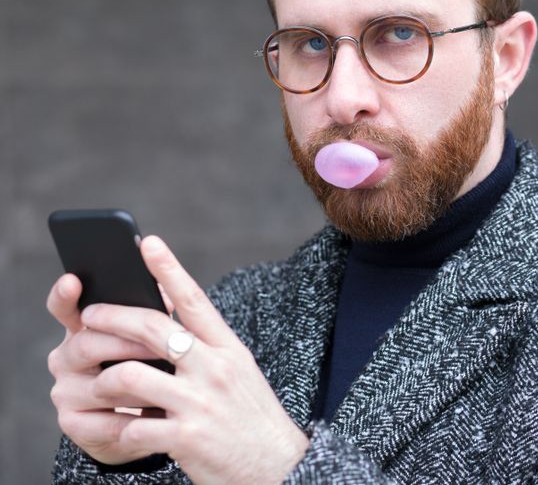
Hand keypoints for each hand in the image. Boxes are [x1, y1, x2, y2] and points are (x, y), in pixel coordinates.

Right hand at [47, 273, 165, 463]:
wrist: (149, 422)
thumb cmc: (153, 369)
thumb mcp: (154, 340)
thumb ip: (154, 315)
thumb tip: (168, 294)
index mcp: (83, 330)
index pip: (64, 308)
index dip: (65, 295)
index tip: (72, 280)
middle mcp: (66, 358)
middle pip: (86, 343)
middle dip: (127, 343)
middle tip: (159, 346)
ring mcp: (65, 392)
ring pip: (100, 383)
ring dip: (139, 382)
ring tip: (170, 381)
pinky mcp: (74, 424)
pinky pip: (106, 420)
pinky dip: (135, 417)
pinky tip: (157, 414)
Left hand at [48, 236, 308, 483]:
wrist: (279, 468)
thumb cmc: (252, 419)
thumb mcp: (239, 375)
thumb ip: (208, 351)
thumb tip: (170, 326)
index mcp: (229, 350)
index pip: (195, 301)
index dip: (168, 270)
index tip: (147, 243)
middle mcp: (215, 369)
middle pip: (153, 329)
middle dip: (112, 318)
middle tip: (89, 317)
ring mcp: (200, 403)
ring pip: (130, 375)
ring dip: (104, 381)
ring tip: (97, 386)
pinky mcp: (186, 437)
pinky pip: (133, 425)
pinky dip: (118, 428)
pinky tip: (117, 429)